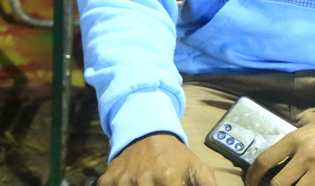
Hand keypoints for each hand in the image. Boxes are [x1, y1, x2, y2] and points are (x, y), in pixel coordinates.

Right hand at [100, 132, 216, 185]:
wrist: (146, 134)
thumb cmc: (175, 157)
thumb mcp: (197, 168)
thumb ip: (208, 185)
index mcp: (169, 178)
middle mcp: (143, 180)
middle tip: (160, 184)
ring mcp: (123, 182)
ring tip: (148, 182)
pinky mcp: (106, 182)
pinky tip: (131, 184)